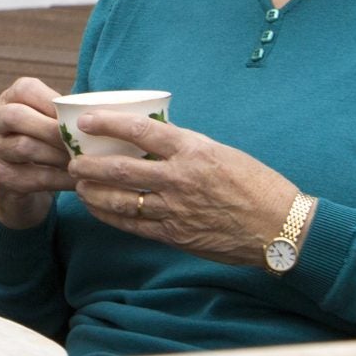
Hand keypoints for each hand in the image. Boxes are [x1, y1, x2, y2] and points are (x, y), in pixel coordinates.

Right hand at [0, 77, 72, 229]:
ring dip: (60, 155)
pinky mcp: (2, 178)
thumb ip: (71, 112)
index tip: (82, 116)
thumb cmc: (49, 144)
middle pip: (17, 116)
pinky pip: (34, 177)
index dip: (53, 102)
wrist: (25, 185)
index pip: (26, 90)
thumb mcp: (53, 121)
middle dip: (53, 128)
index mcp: (10, 98)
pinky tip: (80, 181)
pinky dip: (61, 179)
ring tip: (87, 161)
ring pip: (25, 147)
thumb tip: (116, 112)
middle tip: (82, 140)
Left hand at [70, 113, 299, 266]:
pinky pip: (133, 225)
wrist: (282, 227)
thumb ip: (185, 148)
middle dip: (89, 165)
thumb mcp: (221, 153)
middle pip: (120, 168)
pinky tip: (98, 210)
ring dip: (93, 193)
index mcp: (194, 151)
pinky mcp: (177, 235)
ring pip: (121, 200)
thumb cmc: (255, 185)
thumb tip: (150, 140)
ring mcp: (177, 209)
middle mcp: (181, 178)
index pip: (141, 130)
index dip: (108, 123)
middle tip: (72, 160)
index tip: (86, 120)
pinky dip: (111, 217)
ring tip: (79, 186)